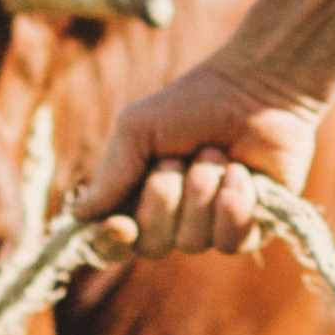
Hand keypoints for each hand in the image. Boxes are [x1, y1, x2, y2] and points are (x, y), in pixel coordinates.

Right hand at [77, 56, 323, 260]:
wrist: (255, 89)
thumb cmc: (193, 103)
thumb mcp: (138, 128)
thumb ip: (111, 173)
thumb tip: (79, 215)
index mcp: (139, 198)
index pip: (114, 244)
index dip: (112, 243)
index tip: (119, 224)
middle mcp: (173, 220)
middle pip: (152, 245)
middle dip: (164, 196)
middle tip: (180, 157)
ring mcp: (211, 227)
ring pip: (193, 242)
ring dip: (202, 189)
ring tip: (217, 154)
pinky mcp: (250, 229)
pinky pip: (230, 242)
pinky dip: (233, 202)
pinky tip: (242, 173)